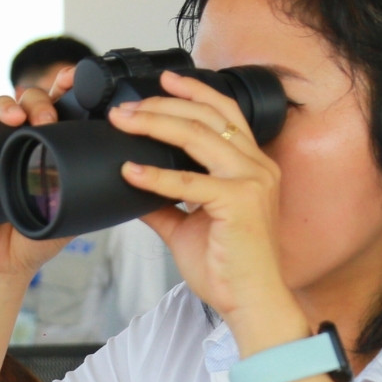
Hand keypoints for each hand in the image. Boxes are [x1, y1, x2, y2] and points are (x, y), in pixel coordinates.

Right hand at [0, 80, 73, 284]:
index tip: (71, 77)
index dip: (65, 86)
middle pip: (30, 99)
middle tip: (45, 119)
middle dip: (39, 100)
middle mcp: (23, 139)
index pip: (60, 105)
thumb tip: (97, 172)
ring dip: (7, 105)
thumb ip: (83, 193)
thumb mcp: (71, 213)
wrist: (2, 263)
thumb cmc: (36, 236)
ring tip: (15, 117)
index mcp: (52, 144)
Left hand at [113, 70, 303, 349]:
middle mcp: (257, 166)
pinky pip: (189, 182)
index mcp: (252, 166)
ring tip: (124, 123)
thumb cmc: (227, 267)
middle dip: (163, 105)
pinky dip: (155, 176)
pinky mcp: (239, 202)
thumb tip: (131, 186)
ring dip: (156, 125)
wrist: (250, 301)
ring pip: (199, 136)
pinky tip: (129, 172)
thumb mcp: (187, 227)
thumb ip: (163, 204)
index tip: (164, 80)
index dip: (195, 92)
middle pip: (208, 117)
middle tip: (126, 108)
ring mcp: (251, 181)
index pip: (226, 114)